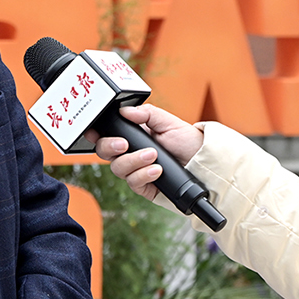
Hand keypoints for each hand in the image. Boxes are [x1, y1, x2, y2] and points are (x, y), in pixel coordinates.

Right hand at [87, 104, 201, 201]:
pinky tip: (157, 170)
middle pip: (105, 153)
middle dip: (110, 147)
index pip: (108, 135)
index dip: (96, 135)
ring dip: (134, 161)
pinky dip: (144, 175)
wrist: (204, 163)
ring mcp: (136, 171)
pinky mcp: (145, 187)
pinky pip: (134, 183)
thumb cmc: (187, 141)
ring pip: (118, 168)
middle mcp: (131, 154)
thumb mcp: (168, 121)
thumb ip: (146, 114)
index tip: (93, 132)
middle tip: (124, 144)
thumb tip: (124, 111)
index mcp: (133, 136)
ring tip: (153, 155)